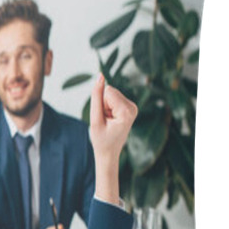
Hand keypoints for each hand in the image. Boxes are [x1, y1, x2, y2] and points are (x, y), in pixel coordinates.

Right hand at [89, 75, 137, 203]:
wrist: (109, 153)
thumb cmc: (101, 139)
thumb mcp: (95, 119)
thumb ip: (96, 96)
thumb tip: (100, 75)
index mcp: (127, 111)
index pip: (108, 91)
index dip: (100, 104)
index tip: (103, 119)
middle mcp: (134, 107)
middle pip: (110, 91)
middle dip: (103, 104)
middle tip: (105, 121)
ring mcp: (133, 107)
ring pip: (110, 93)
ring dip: (105, 107)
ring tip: (108, 121)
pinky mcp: (130, 107)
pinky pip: (113, 97)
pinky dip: (108, 107)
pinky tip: (111, 119)